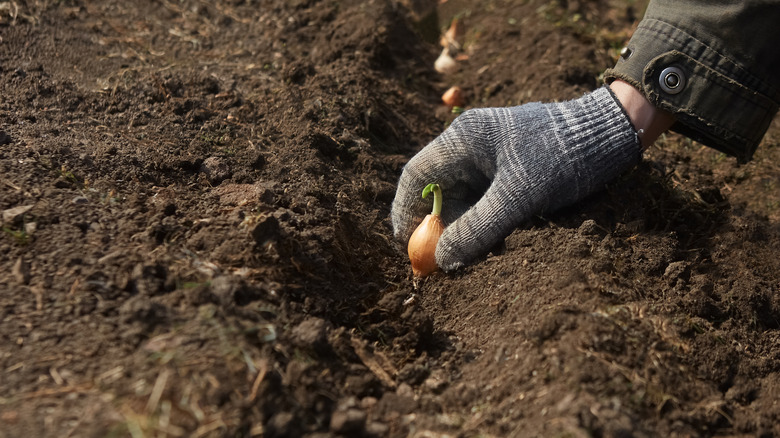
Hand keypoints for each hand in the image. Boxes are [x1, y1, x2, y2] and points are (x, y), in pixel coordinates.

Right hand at [391, 86, 642, 270]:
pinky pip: (485, 200)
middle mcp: (472, 145)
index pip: (417, 175)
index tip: (406, 245)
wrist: (615, 133)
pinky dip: (484, 223)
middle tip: (441, 261)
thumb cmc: (563, 156)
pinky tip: (493, 243)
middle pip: (438, 190)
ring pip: (463, 199)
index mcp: (464, 138)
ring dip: (464, 228)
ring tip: (470, 256)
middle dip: (438, 226)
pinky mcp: (511, 170)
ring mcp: (492, 157)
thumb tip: (442, 259)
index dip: (406, 211)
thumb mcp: (519, 196)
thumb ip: (478, 228)